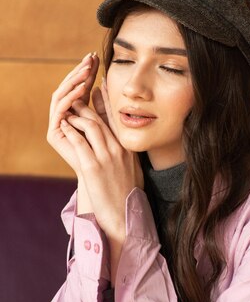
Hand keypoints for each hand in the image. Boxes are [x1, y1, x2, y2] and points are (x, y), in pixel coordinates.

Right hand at [46, 52, 99, 174]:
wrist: (104, 181)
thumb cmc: (111, 156)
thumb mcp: (110, 124)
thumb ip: (105, 106)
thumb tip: (104, 82)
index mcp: (77, 113)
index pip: (81, 87)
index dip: (88, 73)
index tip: (98, 58)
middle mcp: (65, 117)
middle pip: (70, 89)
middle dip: (80, 72)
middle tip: (90, 58)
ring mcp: (58, 125)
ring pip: (63, 96)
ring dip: (74, 81)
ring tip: (86, 70)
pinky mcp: (54, 133)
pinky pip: (60, 110)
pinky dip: (70, 98)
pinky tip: (81, 88)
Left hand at [59, 80, 143, 245]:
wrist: (124, 217)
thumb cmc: (126, 195)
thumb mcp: (131, 168)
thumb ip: (125, 150)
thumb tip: (117, 135)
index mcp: (129, 149)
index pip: (117, 118)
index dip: (106, 99)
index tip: (98, 84)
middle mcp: (120, 150)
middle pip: (101, 118)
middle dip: (87, 103)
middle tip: (76, 94)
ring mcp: (107, 158)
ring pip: (91, 126)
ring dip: (77, 114)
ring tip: (68, 109)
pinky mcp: (93, 168)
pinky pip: (80, 142)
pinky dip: (71, 130)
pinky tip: (65, 124)